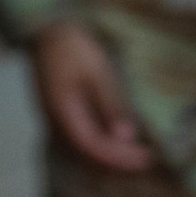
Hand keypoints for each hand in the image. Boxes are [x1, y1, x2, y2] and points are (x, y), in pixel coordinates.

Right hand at [27, 20, 150, 170]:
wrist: (47, 34)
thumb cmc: (74, 48)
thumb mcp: (99, 72)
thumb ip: (111, 105)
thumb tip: (127, 137)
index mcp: (64, 113)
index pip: (94, 146)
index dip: (120, 157)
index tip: (147, 158)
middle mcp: (55, 124)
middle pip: (87, 156)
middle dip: (118, 163)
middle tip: (148, 160)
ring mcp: (54, 123)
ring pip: (81, 154)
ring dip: (108, 160)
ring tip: (136, 158)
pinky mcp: (58, 119)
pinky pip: (78, 144)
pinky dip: (98, 150)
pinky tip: (115, 146)